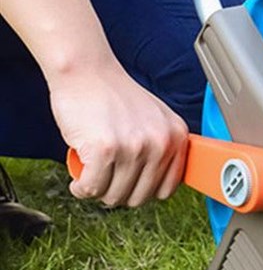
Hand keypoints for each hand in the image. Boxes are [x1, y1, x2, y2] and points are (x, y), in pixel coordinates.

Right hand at [51, 63, 188, 207]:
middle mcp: (160, 142)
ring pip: (114, 196)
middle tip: (105, 179)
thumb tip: (160, 183)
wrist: (87, 72)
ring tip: (91, 174)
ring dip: (98, 190)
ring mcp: (134, 147)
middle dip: (118, 193)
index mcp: (176, 135)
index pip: (167, 188)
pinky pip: (92, 188)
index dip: (144, 191)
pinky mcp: (106, 149)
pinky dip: (81, 188)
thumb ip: (162, 147)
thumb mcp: (155, 119)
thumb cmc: (114, 95)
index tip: (130, 187)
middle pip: (139, 197)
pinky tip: (79, 178)